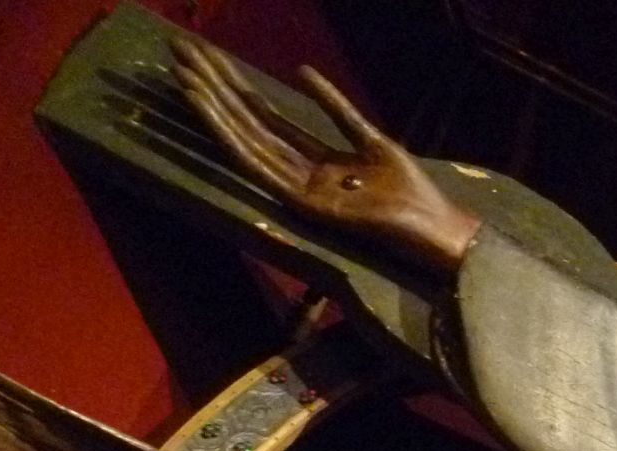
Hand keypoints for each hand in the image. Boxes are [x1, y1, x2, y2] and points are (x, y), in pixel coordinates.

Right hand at [171, 39, 481, 275]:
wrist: (437, 232)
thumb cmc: (412, 193)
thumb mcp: (369, 139)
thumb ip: (336, 109)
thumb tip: (299, 70)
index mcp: (315, 161)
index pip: (267, 118)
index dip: (237, 86)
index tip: (207, 56)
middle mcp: (300, 175)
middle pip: (249, 124)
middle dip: (215, 88)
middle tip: (178, 52)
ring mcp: (298, 191)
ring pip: (246, 143)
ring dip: (214, 110)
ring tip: (184, 78)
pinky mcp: (302, 205)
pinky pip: (262, 168)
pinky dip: (233, 139)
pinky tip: (213, 108)